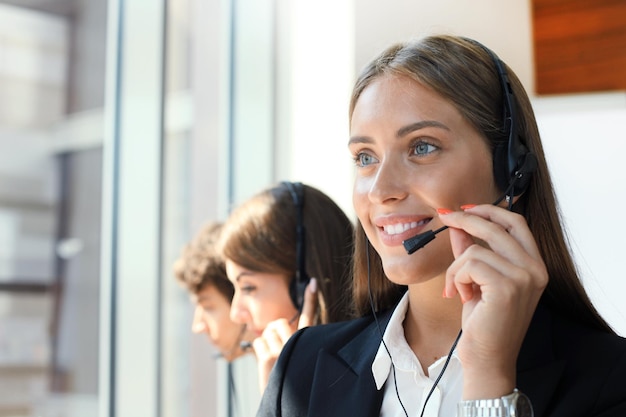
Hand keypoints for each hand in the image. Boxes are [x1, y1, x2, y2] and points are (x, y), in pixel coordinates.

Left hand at [253, 277, 317, 392]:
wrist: (288, 405)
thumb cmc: (293, 382)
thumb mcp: (298, 360)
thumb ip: (295, 343)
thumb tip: (276, 328)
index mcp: (308, 344)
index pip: (309, 317)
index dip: (311, 299)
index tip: (313, 282)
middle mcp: (297, 345)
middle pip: (280, 322)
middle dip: (274, 331)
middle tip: (277, 344)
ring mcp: (283, 352)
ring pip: (266, 332)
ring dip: (266, 342)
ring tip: (273, 357)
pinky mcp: (269, 359)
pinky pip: (258, 343)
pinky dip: (259, 350)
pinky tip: (266, 362)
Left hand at [438, 205, 547, 398]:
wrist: (487, 358)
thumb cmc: (483, 321)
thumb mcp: (477, 279)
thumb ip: (470, 250)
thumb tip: (457, 223)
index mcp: (535, 265)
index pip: (516, 223)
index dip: (490, 210)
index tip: (465, 207)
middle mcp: (535, 269)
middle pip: (497, 227)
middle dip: (465, 219)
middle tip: (444, 217)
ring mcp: (524, 278)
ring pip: (476, 249)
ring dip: (456, 267)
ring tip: (457, 288)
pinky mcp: (507, 287)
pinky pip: (469, 263)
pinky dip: (456, 277)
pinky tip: (459, 296)